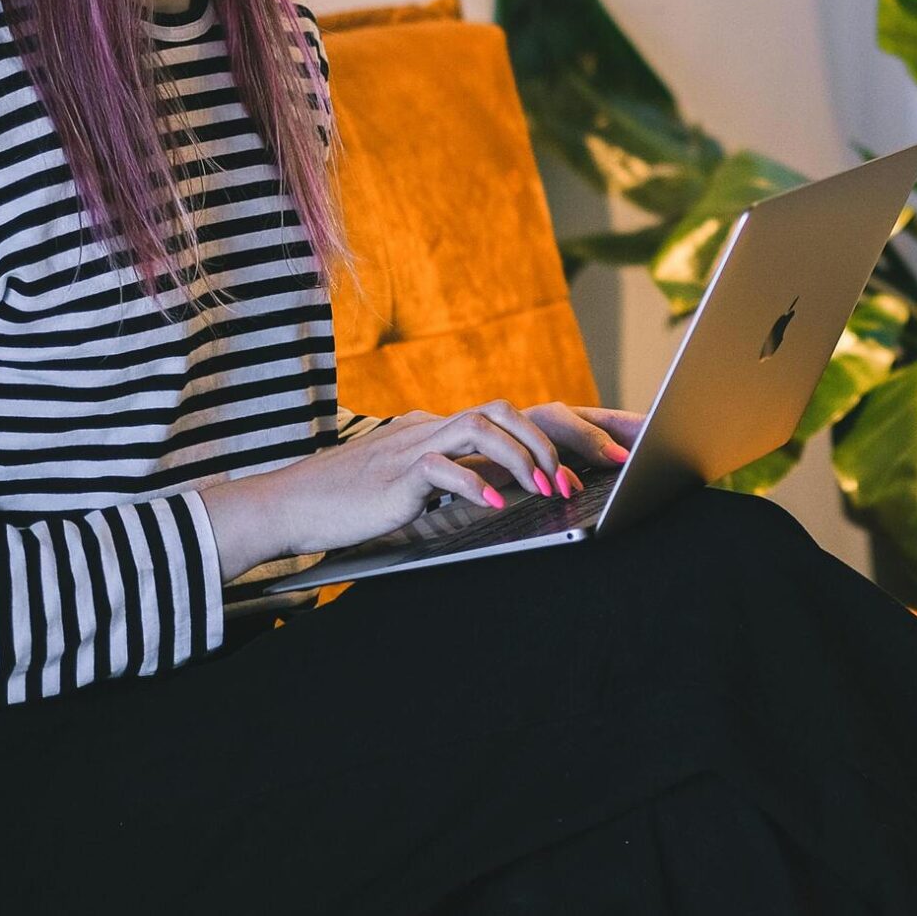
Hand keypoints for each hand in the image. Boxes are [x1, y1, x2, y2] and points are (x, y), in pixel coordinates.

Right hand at [202, 399, 642, 574]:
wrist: (292, 504)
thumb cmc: (357, 504)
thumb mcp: (424, 490)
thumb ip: (464, 480)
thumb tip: (515, 491)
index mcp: (448, 428)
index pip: (522, 415)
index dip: (576, 426)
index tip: (624, 447)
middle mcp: (438, 425)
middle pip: (515, 409)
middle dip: (568, 435)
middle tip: (607, 467)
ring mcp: (417, 443)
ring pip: (486, 425)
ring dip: (527, 457)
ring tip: (552, 490)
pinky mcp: (398, 472)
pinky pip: (443, 469)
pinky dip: (474, 486)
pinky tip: (497, 506)